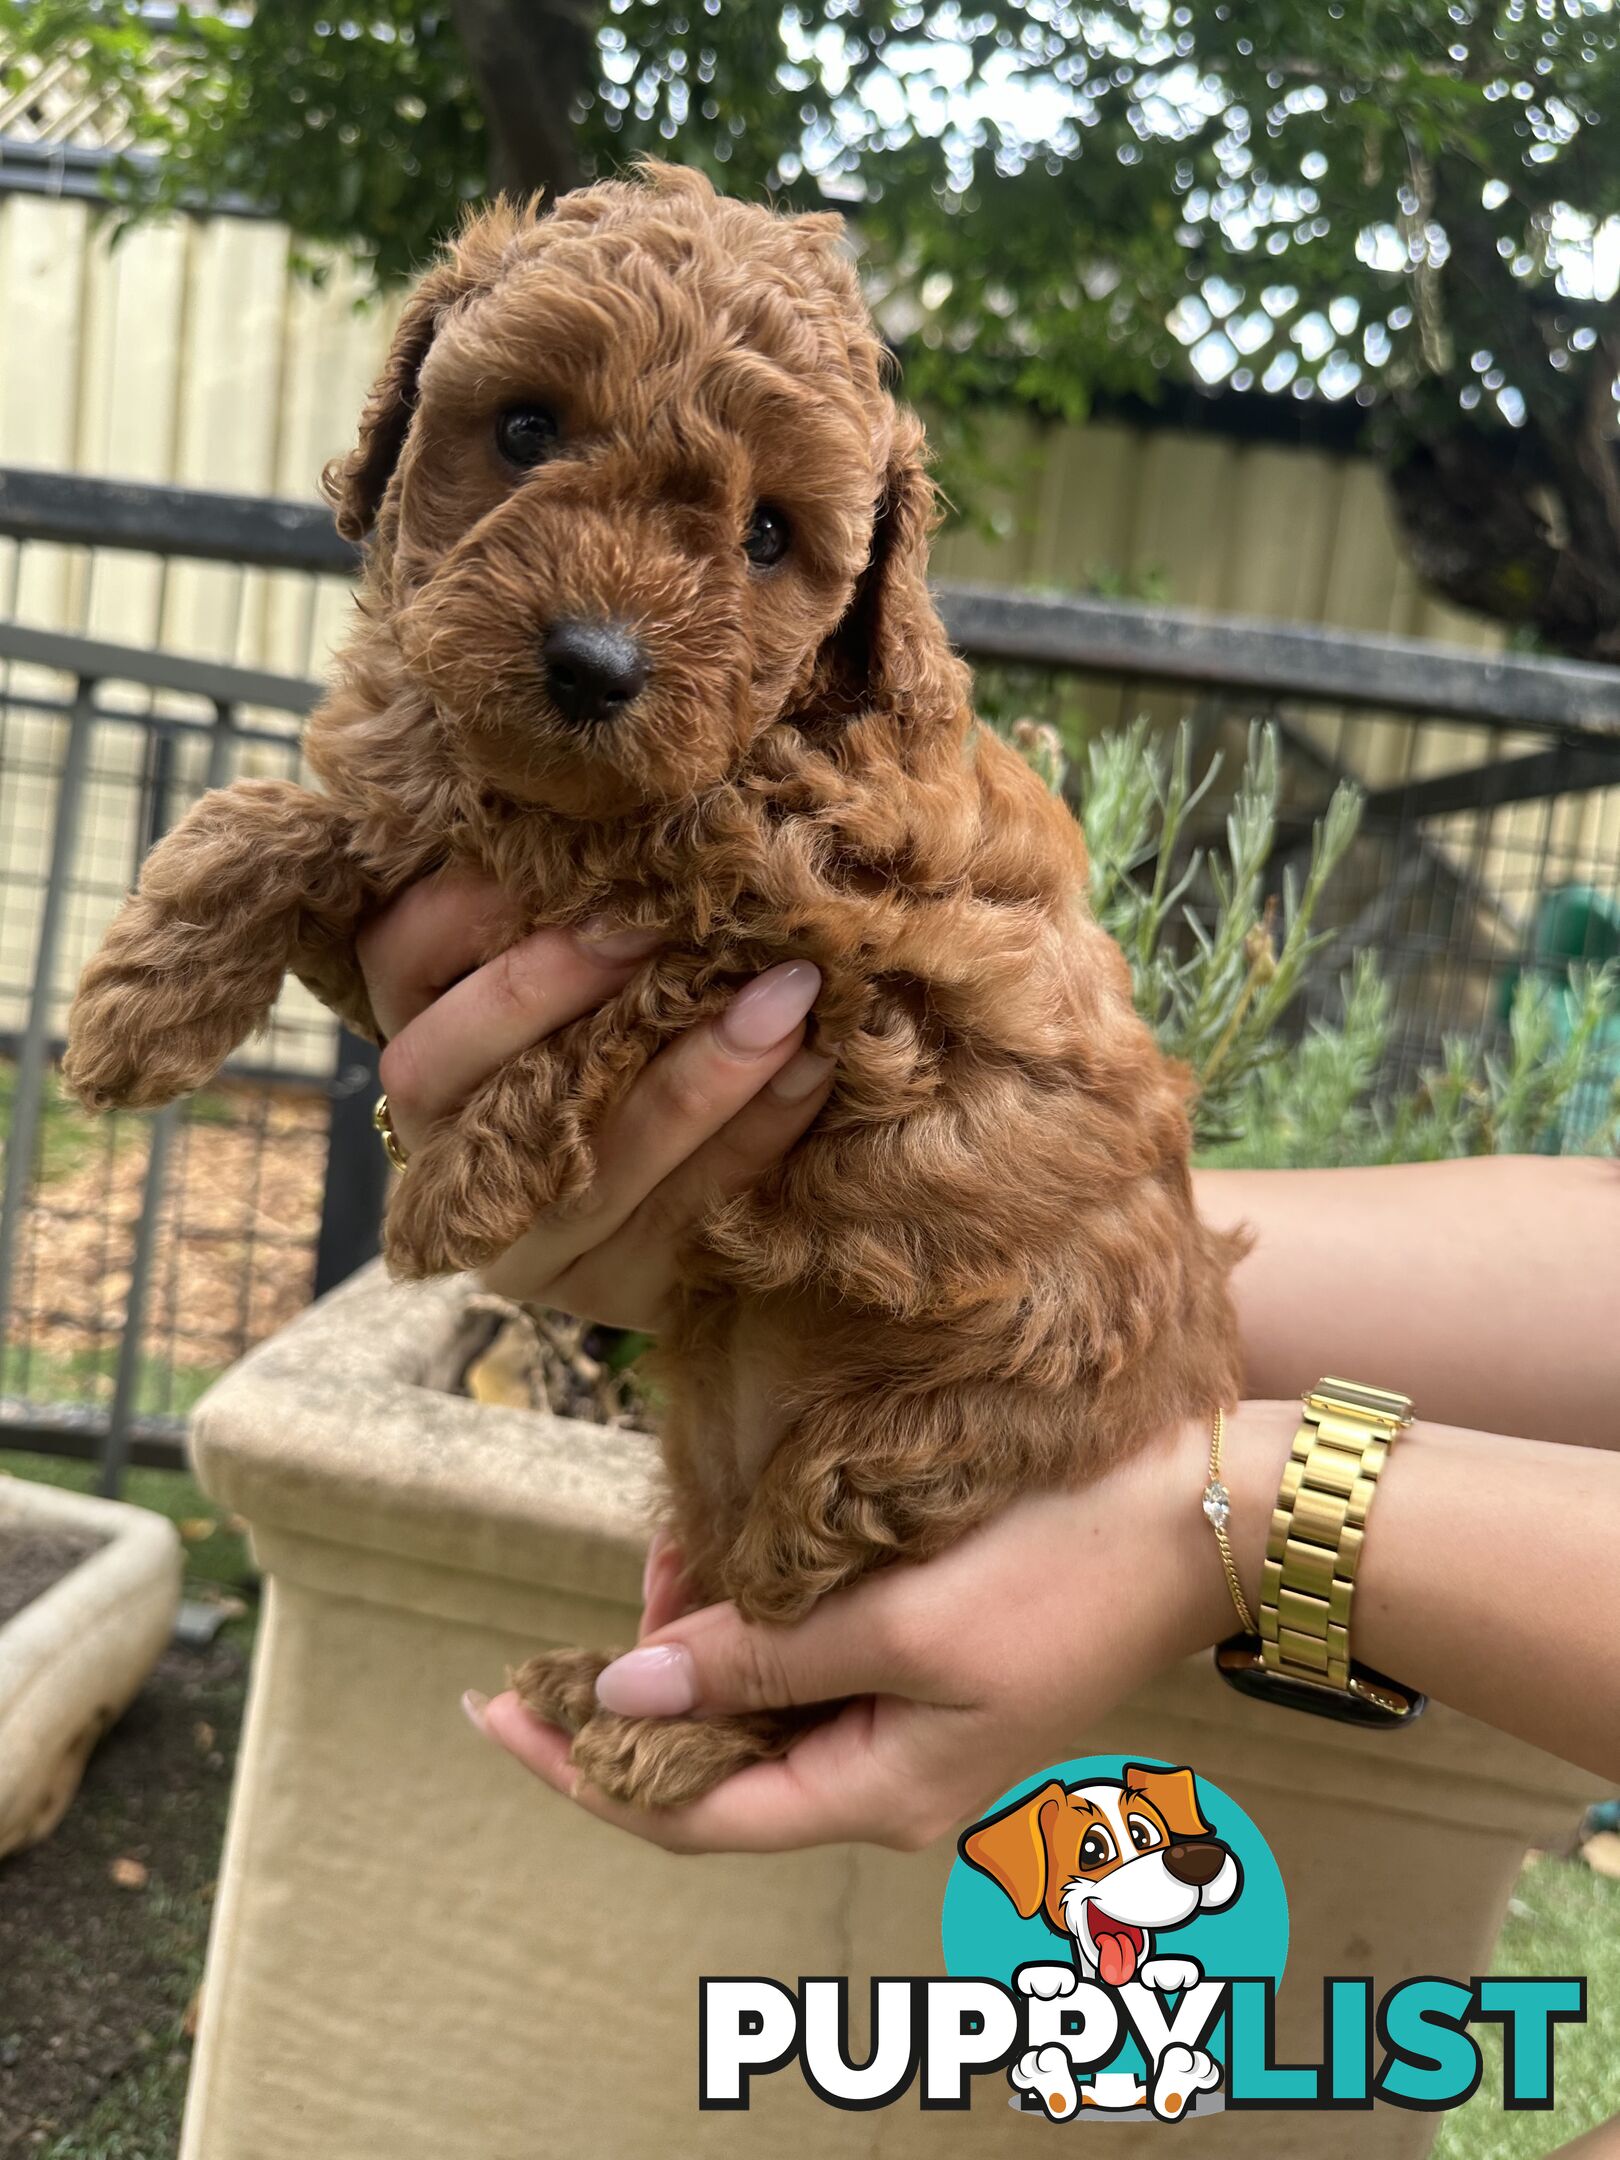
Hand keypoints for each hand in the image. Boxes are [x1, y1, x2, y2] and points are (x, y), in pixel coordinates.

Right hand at [356, 869, 834, 1326]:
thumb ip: (587, 909)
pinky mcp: (601, 1289)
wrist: (679, 1203)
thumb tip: (653, 811)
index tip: (569, 858)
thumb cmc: (629, 1037)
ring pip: (579, 1158)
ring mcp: (510, 1238)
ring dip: (693, 1075)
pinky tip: (812, 1070)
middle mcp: (436, 1146)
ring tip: (785, 1000)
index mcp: (419, 1039)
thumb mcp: (589, 970)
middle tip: (667, 922)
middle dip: (559, 988)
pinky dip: (754, 1138)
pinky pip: (680, 1215)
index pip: (398, 957)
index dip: (468, 905)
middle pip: (453, 1065)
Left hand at [469, 1404, 1301, 1851]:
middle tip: (606, 1585)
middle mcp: (886, 1782)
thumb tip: (620, 1693)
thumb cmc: (1064, 1569)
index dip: (579, 1769)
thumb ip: (756, 1662)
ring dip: (699, 1638)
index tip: (492, 1711)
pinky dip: (756, 1615)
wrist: (1203, 1517)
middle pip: (716, 1763)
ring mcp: (911, 1729)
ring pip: (758, 1707)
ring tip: (670, 1547)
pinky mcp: (929, 1669)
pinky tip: (730, 1551)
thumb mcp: (900, 1622)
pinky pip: (808, 1665)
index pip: (687, 1813)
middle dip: (639, 1685)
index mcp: (878, 1794)